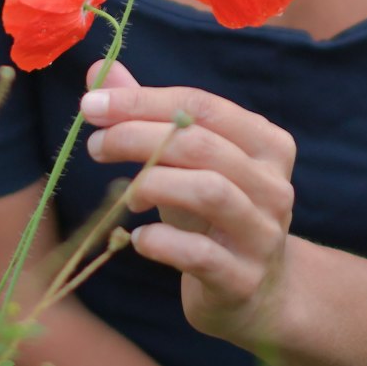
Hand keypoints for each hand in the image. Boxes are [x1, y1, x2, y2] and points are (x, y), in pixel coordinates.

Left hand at [82, 62, 296, 352]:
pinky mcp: (244, 280)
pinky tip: (138, 239)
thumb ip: (146, 115)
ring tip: (123, 193)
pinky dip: (161, 242)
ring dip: (153, 183)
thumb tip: (99, 72)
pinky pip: (200, 255)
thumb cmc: (212, 214)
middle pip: (202, 145)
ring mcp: (263, 233)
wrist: (257, 293)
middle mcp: (273, 184)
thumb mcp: (186, 162)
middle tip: (96, 145)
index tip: (92, 105)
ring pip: (208, 192)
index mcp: (267, 143)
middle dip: (138, 137)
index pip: (203, 106)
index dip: (143, 101)